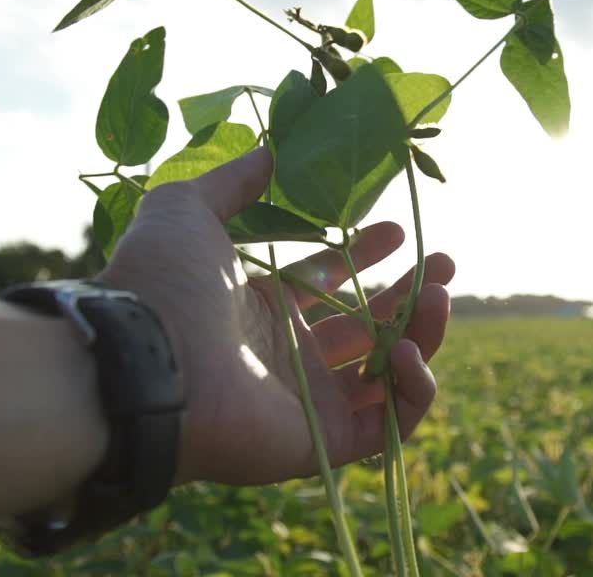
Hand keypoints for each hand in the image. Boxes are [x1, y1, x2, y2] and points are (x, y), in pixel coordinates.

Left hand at [97, 148, 453, 484]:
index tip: (394, 231)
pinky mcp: (324, 442)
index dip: (362, 257)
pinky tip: (411, 351)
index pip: (325, 285)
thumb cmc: (165, 284)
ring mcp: (308, 404)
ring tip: (439, 297)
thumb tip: (270, 150)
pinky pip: (389, 427)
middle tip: (445, 263)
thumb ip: (233, 182)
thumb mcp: (188, 209)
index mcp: (258, 310)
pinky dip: (414, 392)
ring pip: (387, 376)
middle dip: (408, 296)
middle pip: (365, 330)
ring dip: (423, 336)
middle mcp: (286, 359)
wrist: (147, 360)